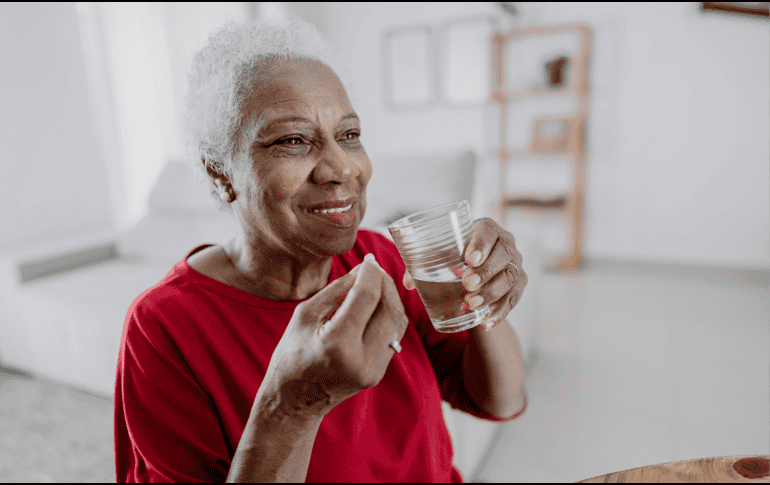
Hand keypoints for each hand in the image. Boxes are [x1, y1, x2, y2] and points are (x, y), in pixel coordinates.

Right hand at [263, 255, 408, 418]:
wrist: (294, 401)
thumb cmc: (292, 354)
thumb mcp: (305, 315)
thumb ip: (337, 289)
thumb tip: (363, 268)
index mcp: (338, 343)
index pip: (366, 296)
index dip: (371, 272)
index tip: (368, 259)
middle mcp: (361, 359)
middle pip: (390, 308)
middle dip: (385, 283)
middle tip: (374, 269)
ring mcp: (373, 370)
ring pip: (397, 322)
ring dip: (390, 298)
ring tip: (375, 285)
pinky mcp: (379, 373)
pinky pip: (393, 336)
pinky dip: (387, 316)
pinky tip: (374, 306)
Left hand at [403, 218, 526, 330]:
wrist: (476, 264)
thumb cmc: (455, 254)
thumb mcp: (440, 253)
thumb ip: (422, 263)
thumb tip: (408, 282)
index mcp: (486, 228)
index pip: (488, 232)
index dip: (481, 244)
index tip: (469, 259)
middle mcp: (506, 243)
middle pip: (504, 255)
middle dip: (486, 272)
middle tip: (467, 286)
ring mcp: (515, 264)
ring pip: (510, 278)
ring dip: (492, 293)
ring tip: (471, 304)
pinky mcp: (518, 284)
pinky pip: (513, 299)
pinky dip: (500, 312)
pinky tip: (485, 322)